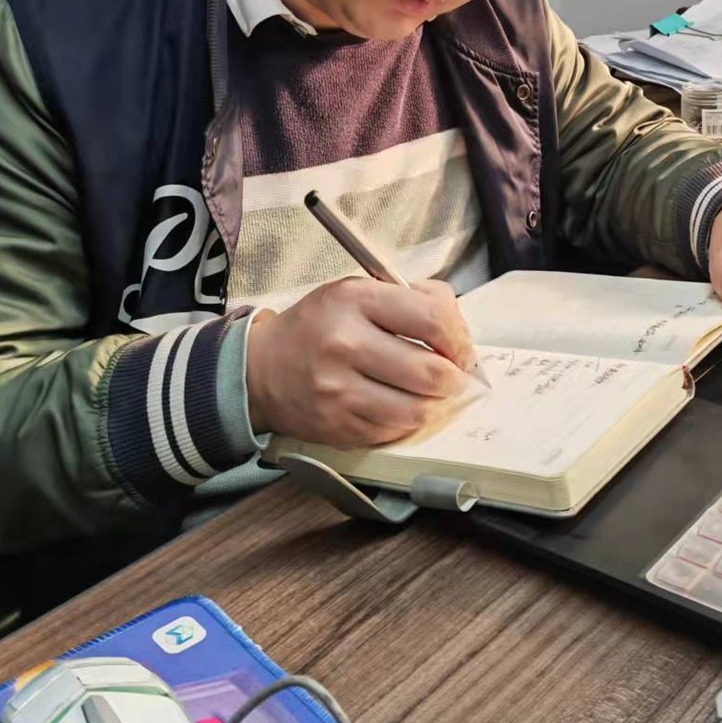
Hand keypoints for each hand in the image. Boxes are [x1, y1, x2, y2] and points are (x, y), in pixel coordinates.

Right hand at [245, 277, 473, 446]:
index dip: (459, 338)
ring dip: (434, 404)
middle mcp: (346, 344)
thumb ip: (411, 298)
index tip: (461, 347)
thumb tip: (458, 328)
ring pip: (417, 410)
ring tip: (428, 392)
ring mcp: (339, 391)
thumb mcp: (357, 291)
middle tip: (453, 375)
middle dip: (454, 377)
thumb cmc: (317, 327)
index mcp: (355, 300)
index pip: (432, 319)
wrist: (260, 369)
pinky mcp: (338, 426)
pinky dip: (405, 420)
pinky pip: (393, 431)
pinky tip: (397, 405)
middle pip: (431, 372)